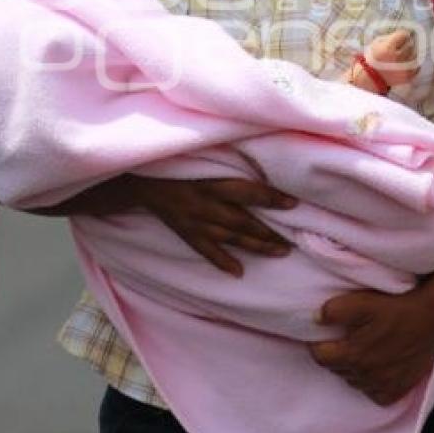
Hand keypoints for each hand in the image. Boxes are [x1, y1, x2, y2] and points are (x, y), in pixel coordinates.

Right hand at [133, 176, 296, 276]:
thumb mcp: (202, 160)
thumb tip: (260, 169)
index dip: (270, 198)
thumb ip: (226, 167)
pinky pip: (205, 250)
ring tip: (279, 252)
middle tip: (292, 242)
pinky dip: (222, 261)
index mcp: (210, 183)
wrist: (141, 180)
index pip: (247, 191)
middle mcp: (205, 204)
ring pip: (230, 237)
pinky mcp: (185, 233)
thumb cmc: (176, 164)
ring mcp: (195, 221)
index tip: (293, 203)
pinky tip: (239, 271)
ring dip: (255, 246)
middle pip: (242, 220)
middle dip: (268, 232)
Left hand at [309, 288, 433, 406]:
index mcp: (353, 355)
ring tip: (361, 351)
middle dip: (335, 355)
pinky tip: (376, 369)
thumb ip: (333, 310)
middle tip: (344, 340)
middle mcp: (365, 375)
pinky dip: (371, 384)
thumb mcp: (361, 301)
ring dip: (353, 369)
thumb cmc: (395, 308)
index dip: (318, 344)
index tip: (324, 336)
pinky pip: (375, 394)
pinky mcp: (398, 390)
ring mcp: (382, 385)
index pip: (320, 357)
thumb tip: (315, 319)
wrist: (431, 318)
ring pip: (354, 382)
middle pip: (337, 369)